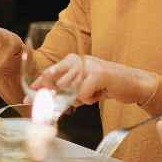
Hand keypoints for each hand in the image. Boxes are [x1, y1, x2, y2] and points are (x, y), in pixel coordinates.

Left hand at [36, 54, 154, 105]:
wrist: (133, 84)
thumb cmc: (107, 85)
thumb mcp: (84, 86)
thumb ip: (67, 90)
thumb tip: (48, 102)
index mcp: (73, 60)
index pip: (50, 72)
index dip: (39, 85)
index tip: (28, 96)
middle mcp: (78, 60)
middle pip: (57, 83)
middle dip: (60, 97)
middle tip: (76, 100)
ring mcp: (88, 65)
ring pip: (70, 90)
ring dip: (80, 99)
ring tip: (93, 93)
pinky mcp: (98, 74)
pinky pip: (82, 94)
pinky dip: (90, 99)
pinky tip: (100, 93)